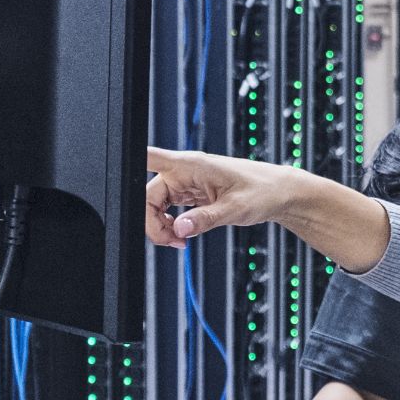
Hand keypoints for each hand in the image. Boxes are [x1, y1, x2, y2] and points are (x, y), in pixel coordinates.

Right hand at [144, 147, 294, 247]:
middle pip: (147, 195)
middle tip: (174, 241)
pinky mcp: (191, 194)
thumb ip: (204, 220)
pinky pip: (168, 210)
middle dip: (154, 223)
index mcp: (191, 165)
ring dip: (161, 226)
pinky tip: (183, 234)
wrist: (278, 193)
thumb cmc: (263, 190)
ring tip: (181, 240)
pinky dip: (172, 225)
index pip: (150, 158)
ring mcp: (186, 183)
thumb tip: (179, 230)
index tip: (120, 179)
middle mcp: (184, 172)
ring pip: (155, 205)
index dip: (130, 165)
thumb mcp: (234, 209)